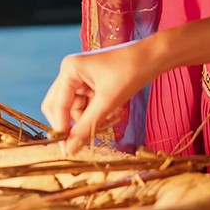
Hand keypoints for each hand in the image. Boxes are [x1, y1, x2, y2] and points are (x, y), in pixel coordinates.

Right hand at [41, 40, 159, 154]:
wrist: (152, 58)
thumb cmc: (130, 72)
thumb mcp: (107, 102)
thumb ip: (86, 126)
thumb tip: (69, 150)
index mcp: (69, 70)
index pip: (56, 106)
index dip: (61, 129)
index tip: (67, 151)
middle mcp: (71, 73)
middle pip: (61, 108)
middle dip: (75, 123)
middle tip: (85, 140)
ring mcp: (80, 79)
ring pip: (75, 111)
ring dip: (90, 120)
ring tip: (111, 118)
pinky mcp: (91, 85)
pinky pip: (86, 108)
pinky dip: (97, 115)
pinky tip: (113, 114)